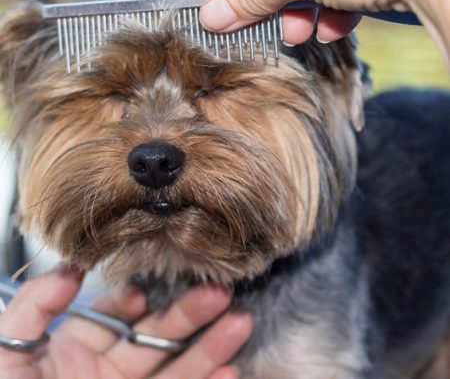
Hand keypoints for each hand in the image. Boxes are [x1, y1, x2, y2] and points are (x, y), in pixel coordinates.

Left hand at [0, 266, 251, 378]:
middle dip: (190, 314)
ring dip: (212, 348)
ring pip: (178, 367)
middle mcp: (110, 370)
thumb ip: (34, 307)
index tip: (147, 294)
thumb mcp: (10, 355)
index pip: (117, 313)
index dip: (134, 300)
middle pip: (157, 336)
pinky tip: (231, 372)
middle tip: (220, 292)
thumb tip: (71, 268)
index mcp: (78, 348)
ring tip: (240, 323)